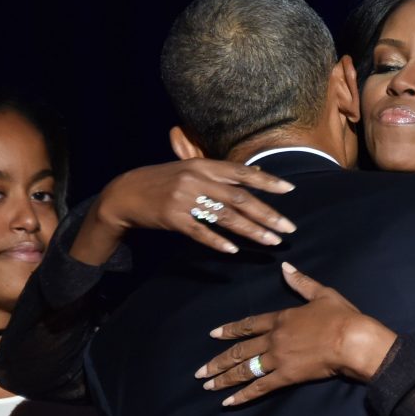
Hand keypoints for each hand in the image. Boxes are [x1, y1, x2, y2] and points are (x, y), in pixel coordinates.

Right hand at [71, 160, 296, 264]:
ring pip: (225, 217)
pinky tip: (234, 250)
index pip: (241, 173)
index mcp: (203, 165)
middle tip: (288, 228)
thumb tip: (255, 172)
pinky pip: (200, 232)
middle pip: (239, 198)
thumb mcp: (190, 169)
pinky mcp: (173, 218)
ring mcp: (184, 199)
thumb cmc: (163, 181)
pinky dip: (218, 242)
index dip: (266, 181)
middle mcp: (196, 179)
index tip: (289, 190)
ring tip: (271, 241)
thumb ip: (220, 172)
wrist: (125, 193)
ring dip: (251, 231)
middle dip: (267, 214)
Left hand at [195, 262, 396, 406]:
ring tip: (207, 386)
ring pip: (244, 369)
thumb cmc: (341, 316)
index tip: (213, 334)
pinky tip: (228, 402)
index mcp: (281, 318)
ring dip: (224, 378)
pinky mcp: (286, 376)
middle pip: (240, 350)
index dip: (230, 330)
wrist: (352, 340)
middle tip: (199, 371)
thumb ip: (301, 282)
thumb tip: (285, 267)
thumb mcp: (322, 293)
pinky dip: (243, 395)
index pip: (249, 324)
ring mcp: (277, 358)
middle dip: (218, 361)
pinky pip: (260, 387)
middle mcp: (273, 338)